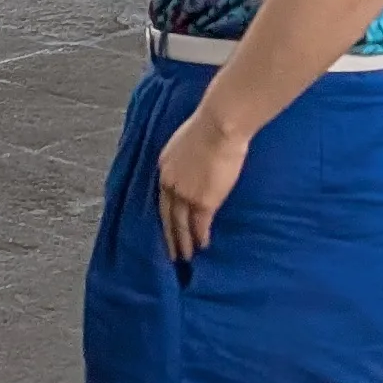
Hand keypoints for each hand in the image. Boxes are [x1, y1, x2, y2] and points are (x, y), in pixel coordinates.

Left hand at [155, 99, 252, 264]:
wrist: (220, 125)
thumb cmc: (210, 125)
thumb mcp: (187, 142)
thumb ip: (187, 159)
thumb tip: (195, 166)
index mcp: (165, 167)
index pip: (162, 197)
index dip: (165, 214)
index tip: (167, 226)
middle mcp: (170, 183)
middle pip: (167, 216)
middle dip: (169, 236)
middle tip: (170, 254)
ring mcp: (185, 194)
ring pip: (180, 225)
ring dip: (183, 243)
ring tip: (185, 257)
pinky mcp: (203, 201)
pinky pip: (200, 225)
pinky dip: (200, 238)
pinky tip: (202, 246)